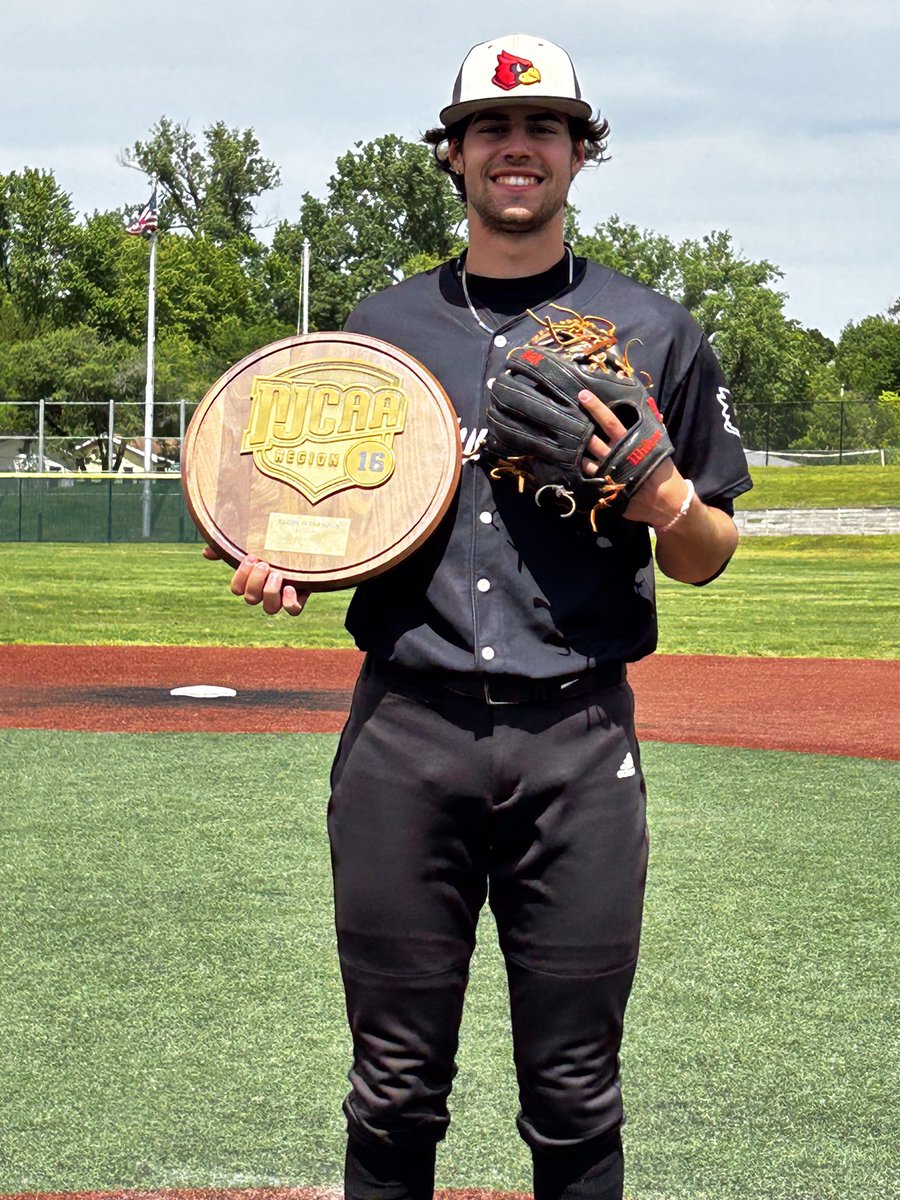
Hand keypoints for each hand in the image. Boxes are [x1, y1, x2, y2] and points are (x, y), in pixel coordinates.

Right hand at [202, 546, 308, 615]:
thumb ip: (229, 547)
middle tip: (264, 564)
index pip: (237, 589)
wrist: (305, 543)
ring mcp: (282, 596)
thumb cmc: (273, 543)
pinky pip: (293, 610)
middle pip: (251, 599)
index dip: (240, 577)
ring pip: (270, 609)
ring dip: (270, 591)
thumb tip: (206, 553)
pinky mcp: (300, 596)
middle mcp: (264, 592)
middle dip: (255, 581)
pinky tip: (290, 587)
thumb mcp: (251, 541)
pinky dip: (289, 602)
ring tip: (277, 574)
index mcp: (251, 580)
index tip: (250, 557)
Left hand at [577, 389, 685, 525]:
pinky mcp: (603, 486)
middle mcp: (616, 456)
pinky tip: (572, 457)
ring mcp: (608, 472)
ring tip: (565, 433)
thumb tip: (656, 412)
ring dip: (576, 446)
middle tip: (567, 411)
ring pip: (585, 457)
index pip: (611, 422)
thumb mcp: (660, 447)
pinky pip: (587, 474)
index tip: (584, 396)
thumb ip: (655, 429)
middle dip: (580, 425)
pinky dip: (579, 465)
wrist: (664, 502)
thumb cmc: (663, 472)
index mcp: (632, 443)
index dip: (597, 408)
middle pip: (593, 438)